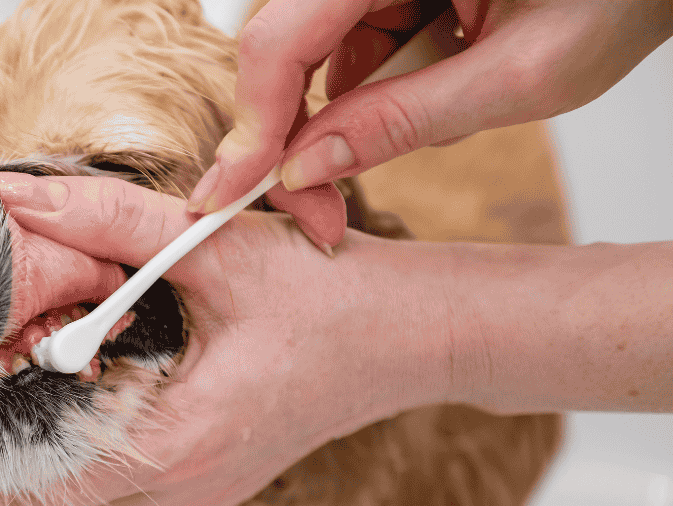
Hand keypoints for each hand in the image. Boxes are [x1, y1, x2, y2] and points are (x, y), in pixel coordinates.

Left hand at [0, 171, 454, 505]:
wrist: (416, 333)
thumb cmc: (329, 293)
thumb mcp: (215, 248)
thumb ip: (110, 219)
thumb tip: (20, 195)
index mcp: (177, 445)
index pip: (31, 495)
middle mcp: (183, 488)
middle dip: (5, 451)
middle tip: (13, 372)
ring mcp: (199, 493)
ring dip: (50, 447)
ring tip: (64, 367)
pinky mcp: (212, 480)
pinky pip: (123, 487)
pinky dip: (96, 444)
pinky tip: (116, 372)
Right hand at [188, 0, 672, 237]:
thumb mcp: (524, 75)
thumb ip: (404, 122)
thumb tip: (305, 169)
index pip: (280, 42)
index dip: (251, 126)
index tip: (232, 197)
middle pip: (283, 51)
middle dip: (295, 137)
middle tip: (320, 213)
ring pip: (319, 58)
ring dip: (355, 111)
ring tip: (451, 102)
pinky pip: (355, 49)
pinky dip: (383, 88)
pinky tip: (445, 80)